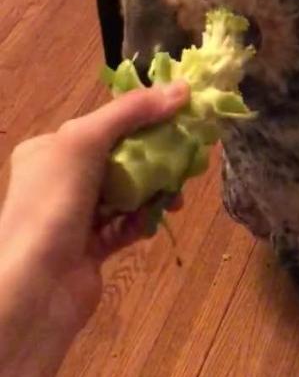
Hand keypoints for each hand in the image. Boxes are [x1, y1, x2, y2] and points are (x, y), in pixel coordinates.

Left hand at [0, 82, 189, 334]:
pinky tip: (157, 220)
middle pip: (119, 158)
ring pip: (126, 193)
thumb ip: (132, 111)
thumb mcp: (87, 140)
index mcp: (49, 149)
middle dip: (154, 157)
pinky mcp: (90, 249)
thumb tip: (183, 87)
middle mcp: (58, 180)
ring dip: (153, 191)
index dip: (141, 118)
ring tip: (177, 196)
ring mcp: (74, 217)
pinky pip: (124, 226)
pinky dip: (142, 221)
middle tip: (187, 159)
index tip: (179, 117)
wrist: (33, 289)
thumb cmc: (53, 203)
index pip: (102, 124)